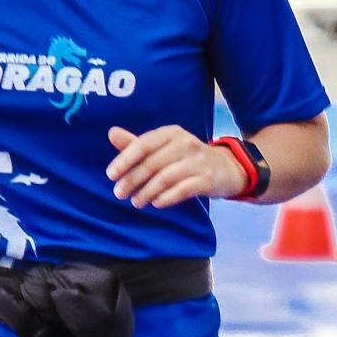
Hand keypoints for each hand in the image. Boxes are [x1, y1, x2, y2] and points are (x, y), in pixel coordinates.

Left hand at [107, 125, 246, 208]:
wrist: (226, 167)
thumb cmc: (187, 157)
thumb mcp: (164, 147)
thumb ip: (138, 143)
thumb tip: (112, 133)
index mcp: (172, 133)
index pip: (143, 144)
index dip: (125, 160)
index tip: (111, 175)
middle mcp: (186, 143)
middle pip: (152, 163)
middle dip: (133, 180)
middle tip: (119, 193)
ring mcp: (199, 161)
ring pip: (165, 178)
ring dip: (147, 192)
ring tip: (136, 202)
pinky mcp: (208, 179)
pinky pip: (183, 190)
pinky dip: (166, 198)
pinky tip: (156, 203)